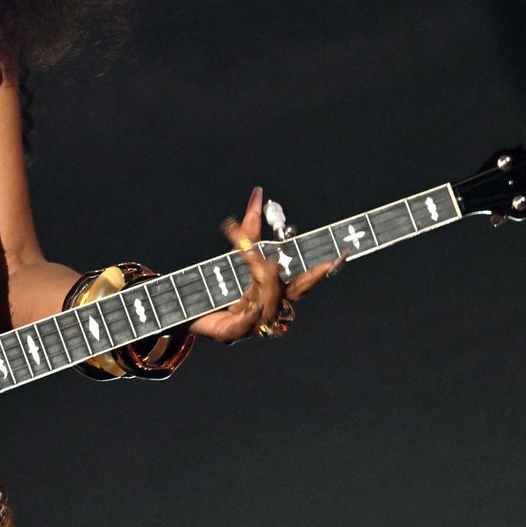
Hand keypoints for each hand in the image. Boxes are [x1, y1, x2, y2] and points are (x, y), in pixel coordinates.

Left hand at [188, 186, 340, 343]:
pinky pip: (245, 325)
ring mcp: (252, 323)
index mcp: (274, 292)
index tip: (338, 258)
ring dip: (269, 283)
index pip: (303, 282)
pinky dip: (250, 317)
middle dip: (302, 279)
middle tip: (303, 255)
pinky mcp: (232, 334)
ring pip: (270, 304)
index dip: (320, 271)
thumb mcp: (235, 253)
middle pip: (292, 294)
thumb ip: (249, 228)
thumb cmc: (218, 286)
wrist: (187, 311)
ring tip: (265, 263)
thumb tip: (258, 193)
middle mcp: (268, 309)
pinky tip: (251, 307)